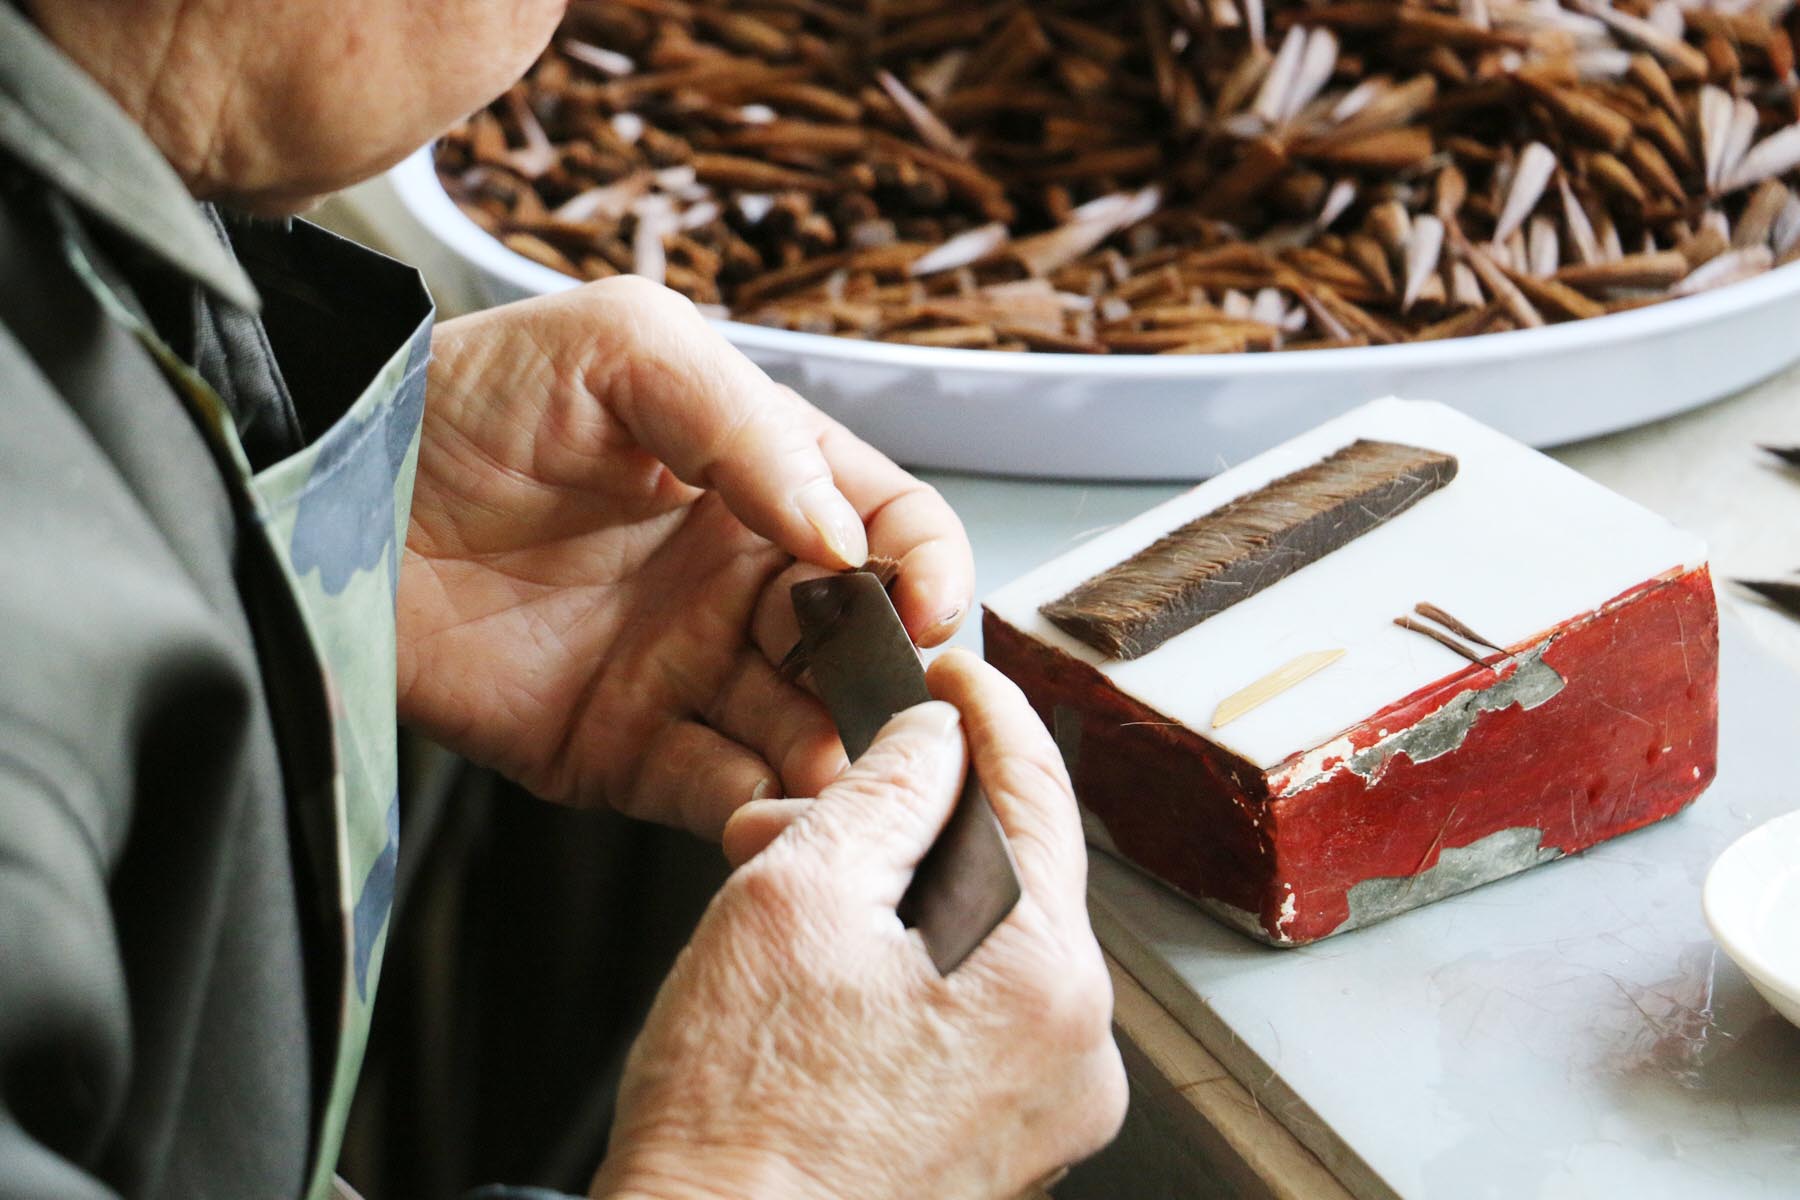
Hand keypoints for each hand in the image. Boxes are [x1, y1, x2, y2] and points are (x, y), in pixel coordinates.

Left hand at [397, 278, 972, 836]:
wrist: (329, 498)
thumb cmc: (469, 397)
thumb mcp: (622, 347)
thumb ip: (748, 426)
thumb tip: (849, 540)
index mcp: (765, 484)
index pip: (896, 530)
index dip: (932, 569)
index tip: (927, 610)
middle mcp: (742, 585)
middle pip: (870, 647)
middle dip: (895, 684)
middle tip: (894, 715)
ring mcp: (689, 673)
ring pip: (813, 733)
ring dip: (843, 761)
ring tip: (834, 772)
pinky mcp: (625, 752)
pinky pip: (721, 795)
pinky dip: (761, 813)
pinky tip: (770, 809)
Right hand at [589, 651, 1126, 1199]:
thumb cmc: (738, 1121)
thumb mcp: (798, 899)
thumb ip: (887, 790)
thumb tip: (934, 737)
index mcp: (1044, 976)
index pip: (1038, 792)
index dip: (986, 712)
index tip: (952, 673)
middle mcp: (1073, 1048)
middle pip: (1005, 870)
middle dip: (901, 821)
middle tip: (799, 816)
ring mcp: (1043, 1107)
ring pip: (979, 940)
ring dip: (890, 897)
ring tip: (781, 905)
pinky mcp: (1001, 1145)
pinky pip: (969, 1013)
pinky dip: (905, 971)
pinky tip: (820, 974)